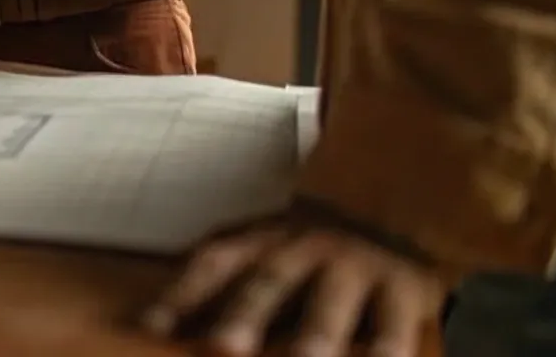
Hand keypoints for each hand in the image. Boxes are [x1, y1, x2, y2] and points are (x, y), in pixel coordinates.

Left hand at [141, 212, 444, 356]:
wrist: (392, 212)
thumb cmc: (307, 251)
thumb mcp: (262, 249)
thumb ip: (215, 284)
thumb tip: (151, 322)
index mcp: (262, 240)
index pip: (214, 263)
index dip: (182, 294)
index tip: (152, 326)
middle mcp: (305, 249)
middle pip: (270, 281)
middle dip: (246, 315)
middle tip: (223, 346)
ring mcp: (355, 268)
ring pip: (333, 304)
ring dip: (317, 334)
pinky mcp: (404, 290)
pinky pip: (395, 324)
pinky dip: (388, 347)